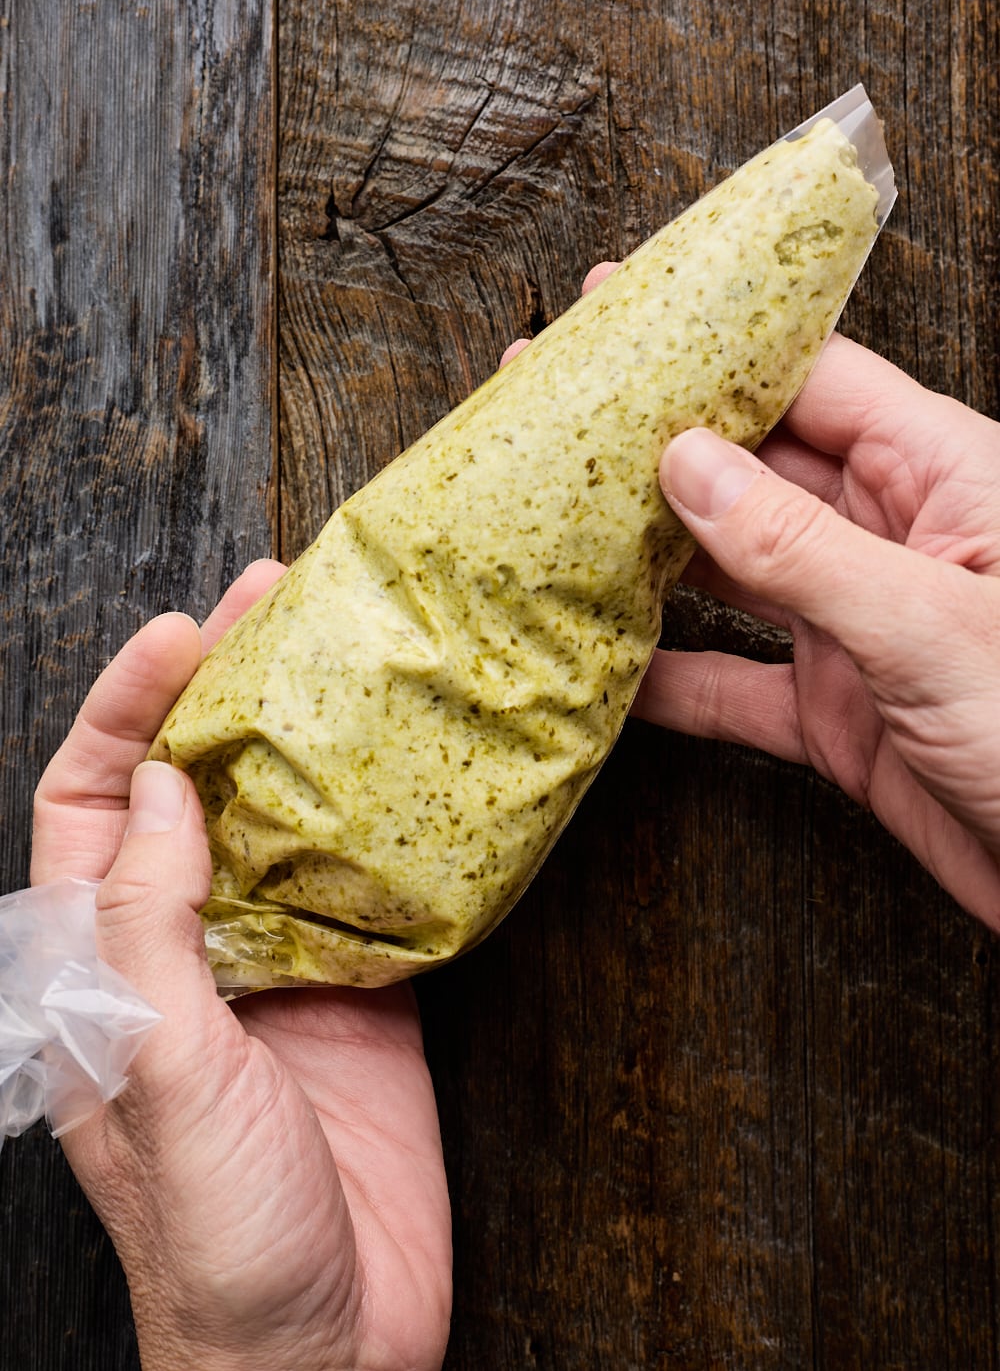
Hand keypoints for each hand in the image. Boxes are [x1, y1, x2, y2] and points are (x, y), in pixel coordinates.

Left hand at [31, 561, 451, 1370]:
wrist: (325, 1353)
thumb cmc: (213, 1240)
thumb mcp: (159, 1071)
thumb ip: (150, 927)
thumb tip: (152, 789)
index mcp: (102, 969)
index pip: (89, 804)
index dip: (125, 710)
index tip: (178, 634)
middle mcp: (184, 954)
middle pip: (191, 792)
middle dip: (222, 693)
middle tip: (274, 601)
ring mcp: (276, 971)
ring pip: (282, 824)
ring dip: (308, 740)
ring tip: (346, 654)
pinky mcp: (361, 996)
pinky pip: (367, 886)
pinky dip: (385, 823)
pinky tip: (410, 768)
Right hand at [506, 265, 999, 926]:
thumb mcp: (928, 626)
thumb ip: (801, 547)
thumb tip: (690, 465)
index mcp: (945, 480)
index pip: (816, 382)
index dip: (719, 350)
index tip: (627, 317)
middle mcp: (895, 542)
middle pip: (760, 470)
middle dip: (661, 447)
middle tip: (563, 415)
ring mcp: (862, 628)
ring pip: (737, 572)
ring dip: (653, 557)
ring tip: (560, 524)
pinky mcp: (839, 714)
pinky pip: (737, 683)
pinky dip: (673, 679)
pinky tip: (607, 664)